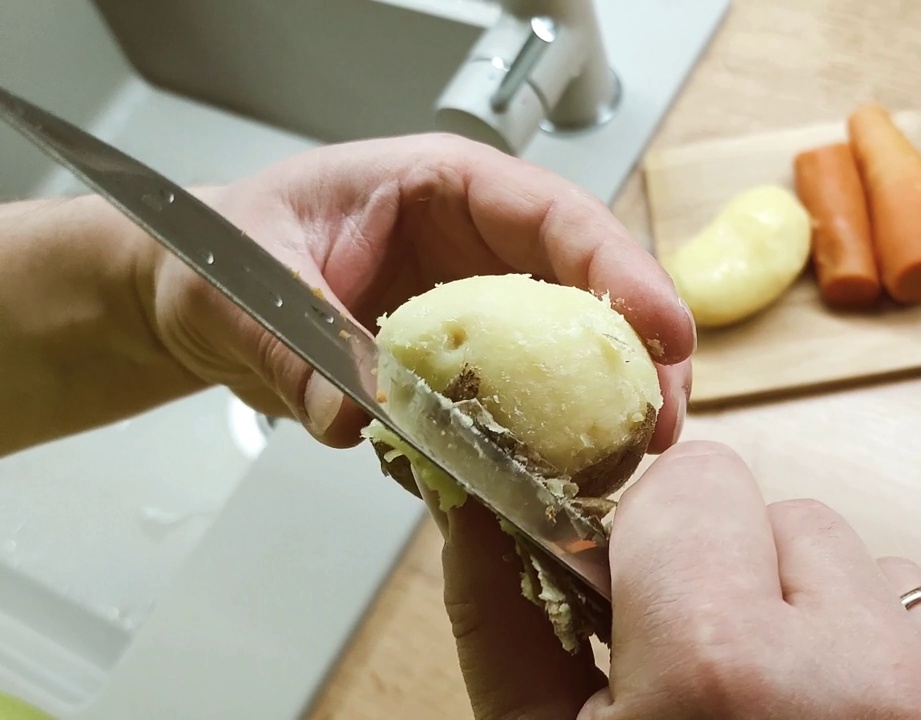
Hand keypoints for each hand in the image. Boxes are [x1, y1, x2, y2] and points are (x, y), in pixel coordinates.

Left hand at [144, 132, 693, 448]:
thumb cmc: (222, 249)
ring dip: (610, 403)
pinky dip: (552, 436)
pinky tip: (570, 477)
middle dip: (640, 353)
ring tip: (631, 462)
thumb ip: (296, 341)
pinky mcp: (466, 361)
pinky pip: (525, 395)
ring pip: (572, 345)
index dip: (621, 271)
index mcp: (444, 185)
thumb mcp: (246, 276)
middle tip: (661, 423)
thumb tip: (351, 412)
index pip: (556, 215)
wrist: (197, 293)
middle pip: (591, 285)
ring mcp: (480, 301)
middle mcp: (479, 241)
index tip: (665, 332)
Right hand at [446, 440, 920, 719]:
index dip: (654, 545)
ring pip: (876, 573)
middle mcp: (869, 675)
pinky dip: (901, 670)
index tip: (642, 592)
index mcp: (724, 673)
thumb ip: (509, 636)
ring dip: (829, 630)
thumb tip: (480, 522)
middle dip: (740, 583)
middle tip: (715, 685)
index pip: (695, 482)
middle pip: (791, 517)